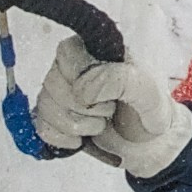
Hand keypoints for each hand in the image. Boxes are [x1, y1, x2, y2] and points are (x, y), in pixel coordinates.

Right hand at [32, 42, 191, 177]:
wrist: (150, 142)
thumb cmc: (150, 111)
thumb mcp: (148, 92)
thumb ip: (119, 81)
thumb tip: (81, 89)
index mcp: (93, 49)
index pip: (66, 56)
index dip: (85, 83)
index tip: (111, 97)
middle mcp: (71, 66)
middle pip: (53, 85)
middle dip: (85, 110)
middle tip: (110, 112)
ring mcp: (60, 91)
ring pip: (45, 107)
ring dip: (77, 126)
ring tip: (100, 125)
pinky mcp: (54, 115)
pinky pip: (41, 126)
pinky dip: (62, 139)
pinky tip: (81, 139)